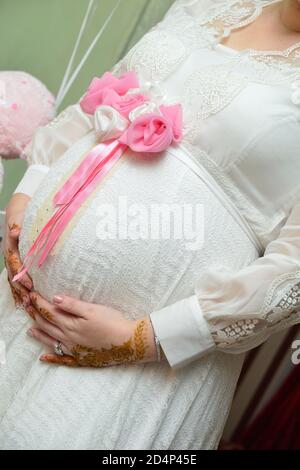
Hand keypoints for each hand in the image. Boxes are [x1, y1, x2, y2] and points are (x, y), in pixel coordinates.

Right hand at [4, 193, 33, 310]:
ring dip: (20, 293)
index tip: (29, 284)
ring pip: (14, 280)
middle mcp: (9, 255)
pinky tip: (24, 301)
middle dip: (21, 290)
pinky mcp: (16, 263)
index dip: (21, 275)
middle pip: (13, 276)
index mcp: (11, 246)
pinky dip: (19, 290)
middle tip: (30, 301)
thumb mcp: (20, 217)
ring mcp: (11, 260)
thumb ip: (18, 225)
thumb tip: (16, 232)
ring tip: (27, 306)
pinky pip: (16, 279)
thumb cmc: (22, 214)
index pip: (15, 263)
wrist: (17, 210)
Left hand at [27, 292, 158, 366]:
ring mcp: (74, 350)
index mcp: (71, 325)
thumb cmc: (113, 323)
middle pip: (48, 326)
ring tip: (30, 330)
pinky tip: (44, 357)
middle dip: (36, 315)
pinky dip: (51, 358)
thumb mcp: (92, 310)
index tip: (32, 295)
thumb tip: (53, 299)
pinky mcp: (81, 358)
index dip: (39, 303)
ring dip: (39, 334)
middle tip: (27, 308)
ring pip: (51, 341)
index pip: (50, 312)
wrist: (129, 343)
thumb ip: (72, 305)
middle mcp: (68, 339)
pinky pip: (61, 359)